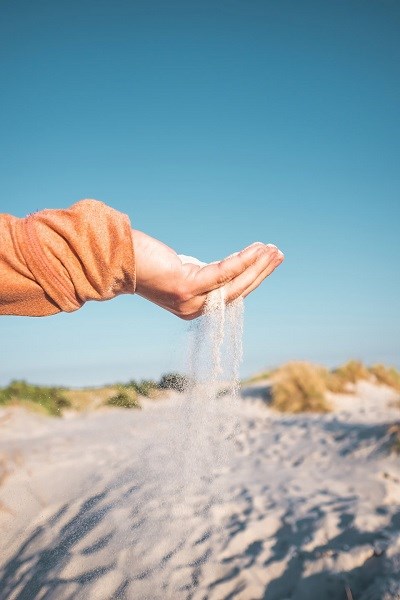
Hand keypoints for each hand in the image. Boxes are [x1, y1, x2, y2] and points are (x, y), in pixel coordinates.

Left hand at [132, 230, 283, 319]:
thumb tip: (225, 268)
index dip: (253, 279)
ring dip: (257, 265)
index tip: (268, 261)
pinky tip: (256, 249)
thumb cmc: (147, 261)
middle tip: (278, 254)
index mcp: (194, 309)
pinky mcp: (186, 287)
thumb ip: (202, 275)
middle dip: (261, 272)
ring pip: (234, 284)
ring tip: (273, 250)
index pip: (232, 295)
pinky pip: (223, 273)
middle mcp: (194, 310)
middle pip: (238, 291)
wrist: (118, 258)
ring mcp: (190, 301)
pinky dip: (243, 260)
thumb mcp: (181, 271)